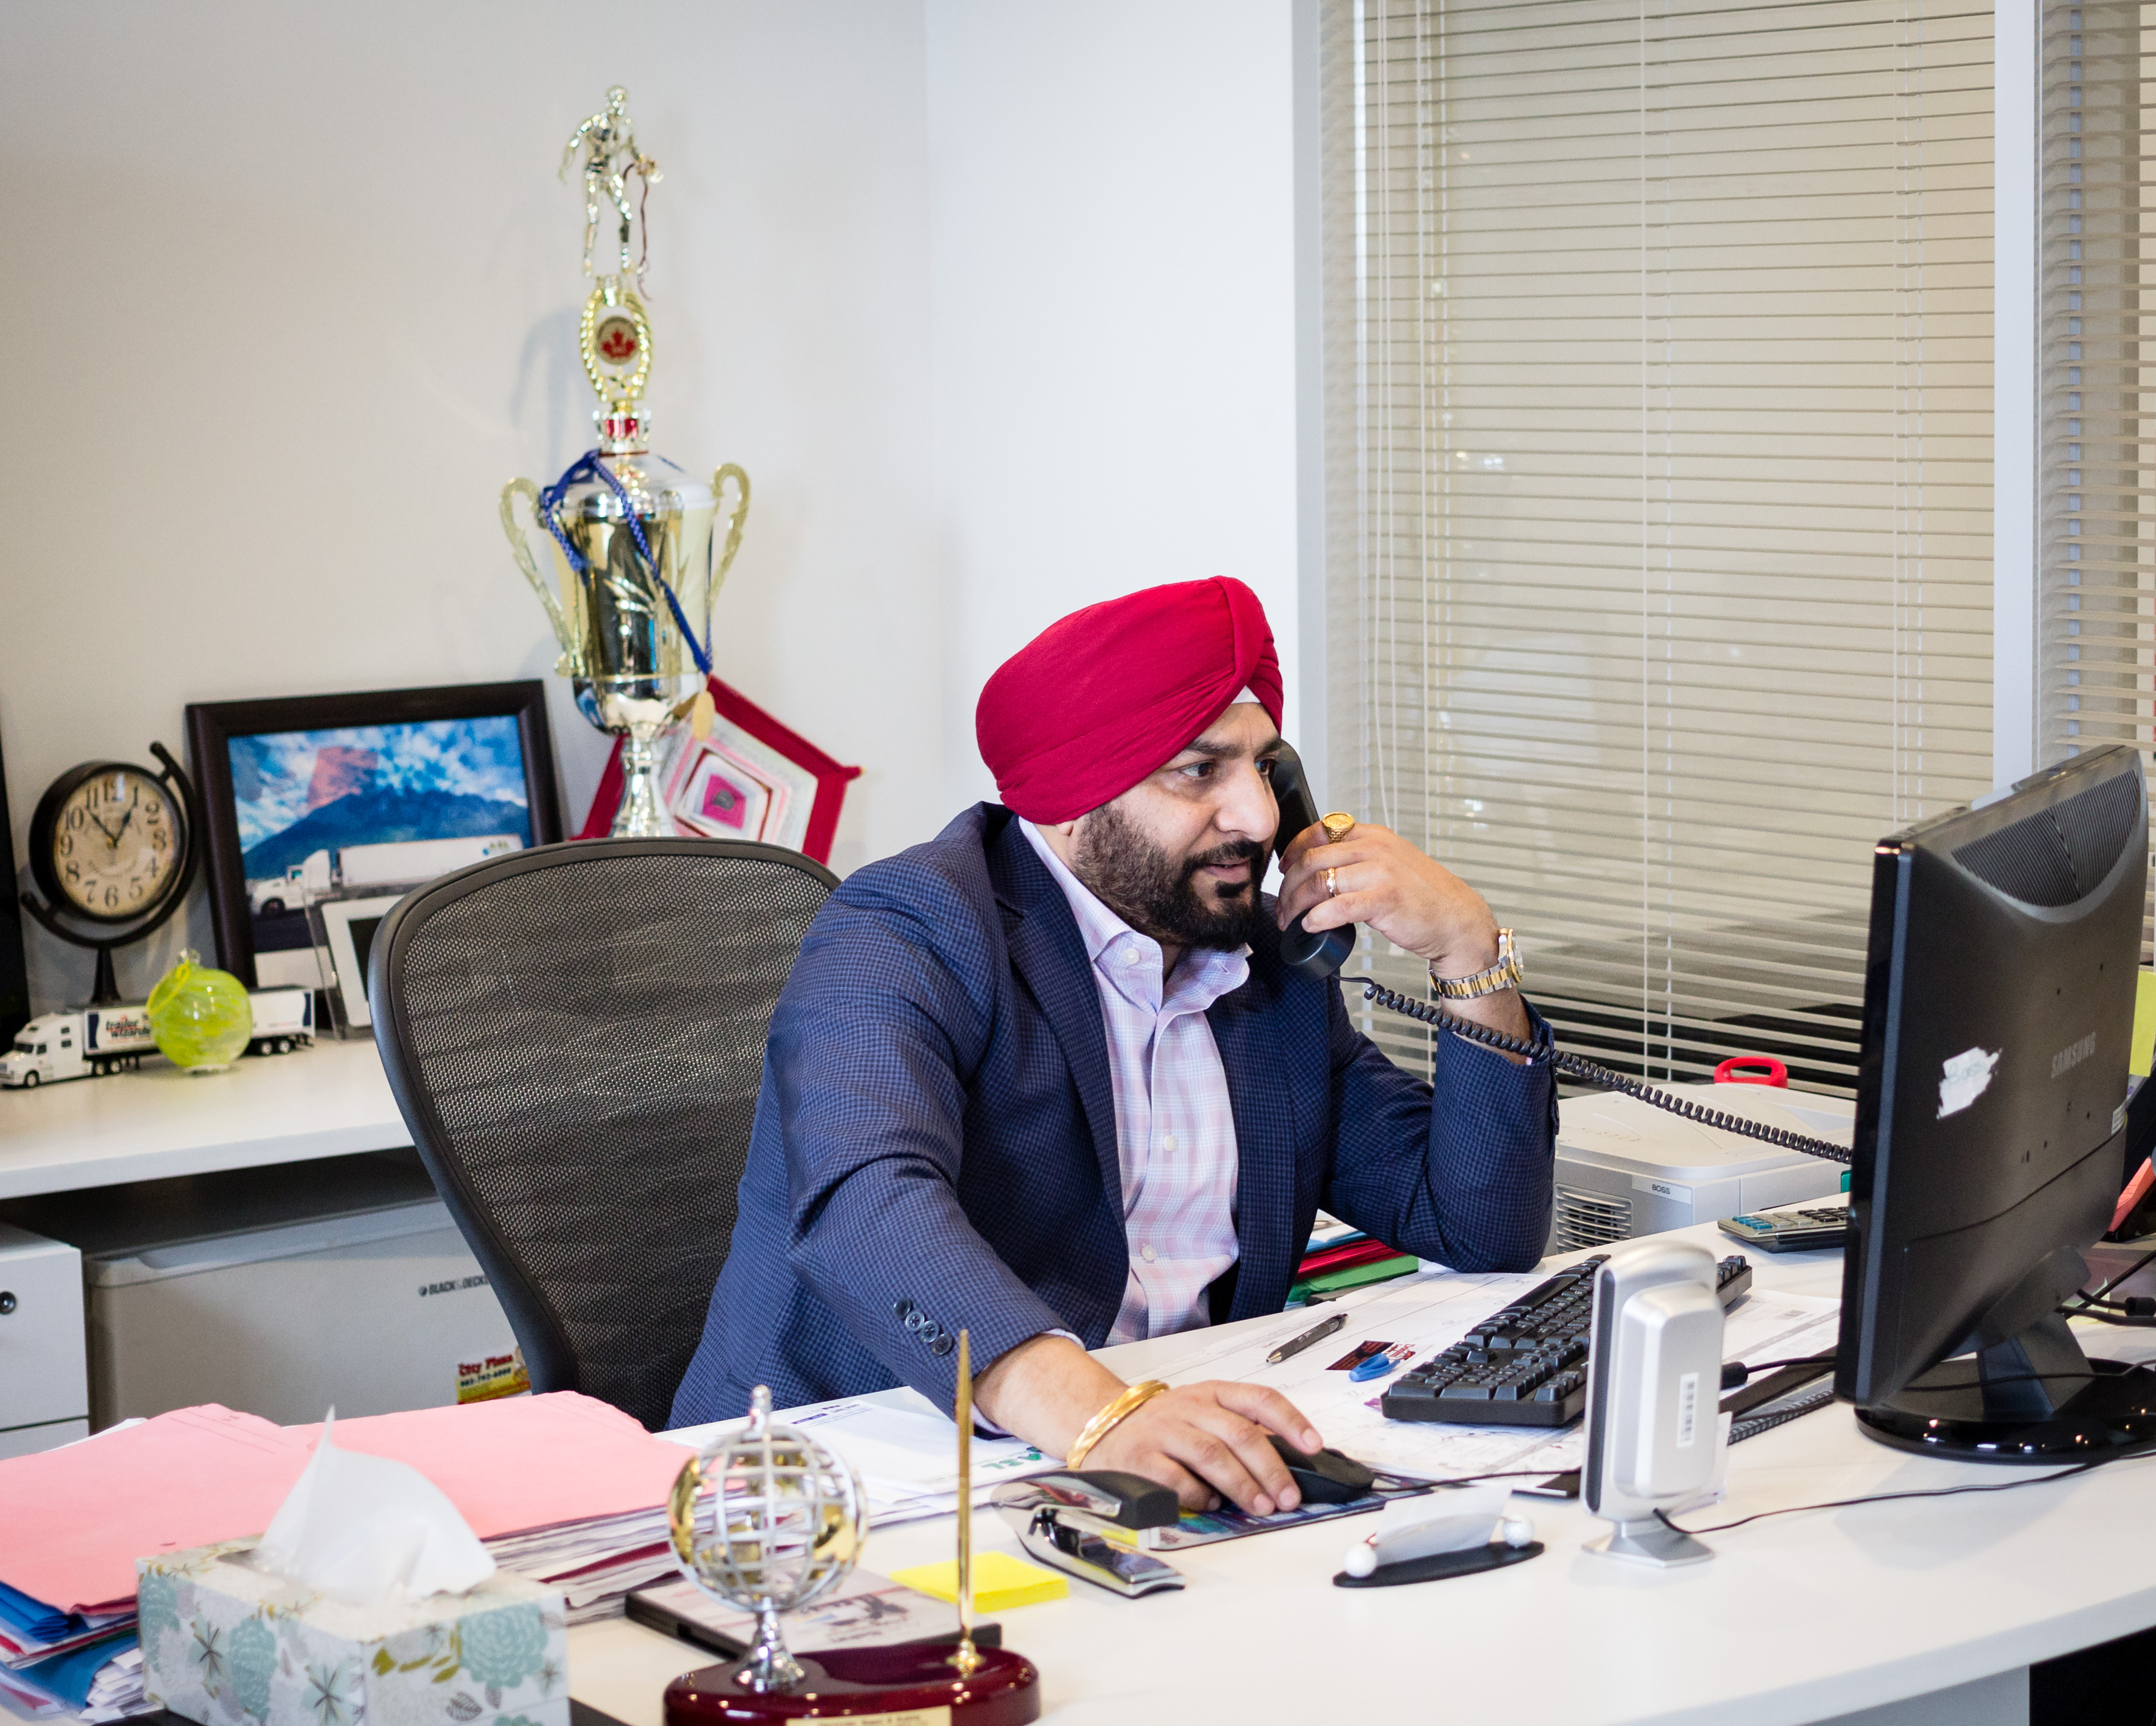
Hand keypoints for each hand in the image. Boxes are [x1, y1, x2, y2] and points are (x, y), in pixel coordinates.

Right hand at [1085, 1380, 1324, 1514]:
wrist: (1104, 1424)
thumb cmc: (1166, 1425)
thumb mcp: (1203, 1413)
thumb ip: (1239, 1430)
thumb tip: (1287, 1464)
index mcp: (1212, 1393)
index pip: (1259, 1399)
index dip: (1290, 1421)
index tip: (1313, 1445)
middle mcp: (1190, 1407)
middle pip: (1240, 1434)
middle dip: (1271, 1469)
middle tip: (1289, 1496)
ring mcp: (1164, 1431)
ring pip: (1212, 1455)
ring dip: (1242, 1485)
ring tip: (1262, 1506)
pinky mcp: (1142, 1458)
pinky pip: (1177, 1479)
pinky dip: (1199, 1495)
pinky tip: (1211, 1503)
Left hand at [1277, 818, 1496, 974]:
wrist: (1456, 919)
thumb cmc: (1423, 896)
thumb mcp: (1391, 862)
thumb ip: (1360, 858)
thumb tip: (1321, 868)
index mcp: (1374, 835)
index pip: (1319, 831)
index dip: (1293, 850)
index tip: (1283, 868)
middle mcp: (1375, 848)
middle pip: (1311, 859)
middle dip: (1288, 886)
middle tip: (1282, 906)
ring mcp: (1380, 872)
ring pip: (1318, 882)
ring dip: (1296, 905)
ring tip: (1291, 920)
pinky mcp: (1384, 899)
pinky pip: (1336, 906)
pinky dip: (1316, 918)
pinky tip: (1311, 926)